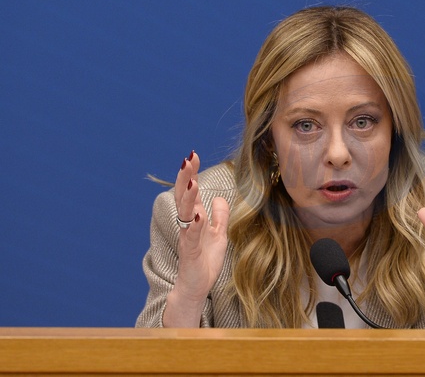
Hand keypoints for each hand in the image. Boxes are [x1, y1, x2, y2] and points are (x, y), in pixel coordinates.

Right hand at [164, 151, 229, 326]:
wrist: (196, 288)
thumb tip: (221, 197)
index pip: (191, 191)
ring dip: (189, 197)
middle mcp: (188, 225)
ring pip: (185, 214)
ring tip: (193, 181)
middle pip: (184, 197)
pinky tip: (198, 215)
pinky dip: (195, 225)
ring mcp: (188, 238)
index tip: (193, 154)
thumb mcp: (219, 235)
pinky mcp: (190, 253)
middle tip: (188, 159)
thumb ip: (219, 216)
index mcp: (195, 218)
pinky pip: (191, 237)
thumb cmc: (205, 262)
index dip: (191, 173)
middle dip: (186, 177)